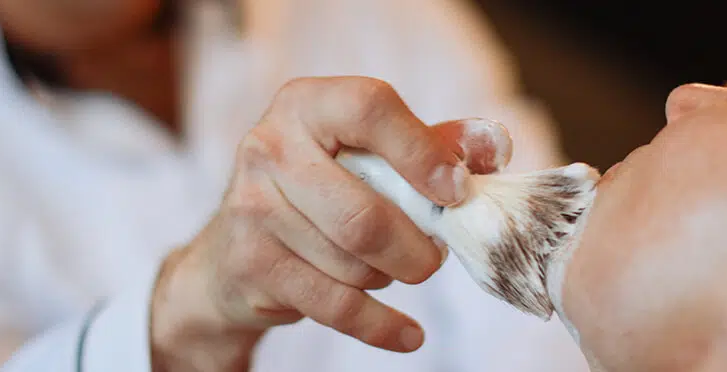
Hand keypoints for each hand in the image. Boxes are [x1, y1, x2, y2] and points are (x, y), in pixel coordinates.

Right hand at [148, 76, 507, 371]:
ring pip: (354, 263)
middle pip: (365, 214)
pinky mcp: (251, 263)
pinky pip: (336, 305)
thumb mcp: (371, 153)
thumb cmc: (320, 190)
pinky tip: (406, 333)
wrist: (230, 255)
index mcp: (306, 103)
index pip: (369, 109)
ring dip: (388, 276)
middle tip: (432, 256)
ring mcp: (252, 207)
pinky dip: (382, 325)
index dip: (422, 152)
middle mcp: (269, 146)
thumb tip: (495, 146)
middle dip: (415, 248)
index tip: (457, 191)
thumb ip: (435, 144)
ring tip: (387, 267)